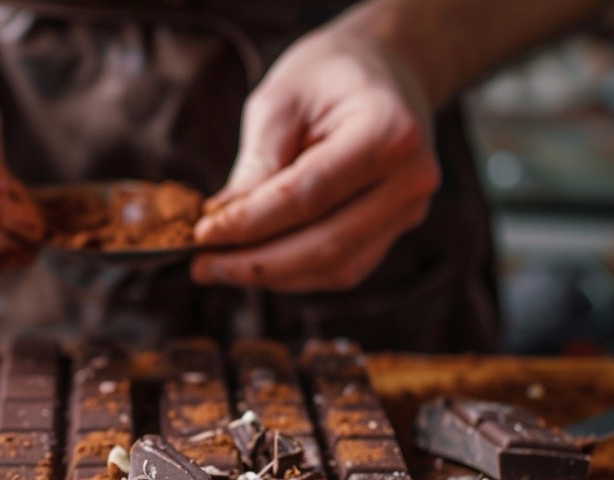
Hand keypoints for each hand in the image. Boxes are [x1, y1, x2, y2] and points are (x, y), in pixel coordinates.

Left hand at [192, 27, 440, 291]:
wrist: (384, 69)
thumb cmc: (328, 76)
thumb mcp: (281, 101)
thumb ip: (256, 164)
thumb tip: (221, 223)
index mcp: (388, 132)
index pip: (309, 195)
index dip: (250, 222)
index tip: (202, 234)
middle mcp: (410, 178)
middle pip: (327, 243)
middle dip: (256, 263)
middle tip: (202, 265)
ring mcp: (410, 209)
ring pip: (336, 267)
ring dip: (272, 276)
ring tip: (219, 267)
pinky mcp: (397, 229)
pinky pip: (345, 268)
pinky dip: (296, 274)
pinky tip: (256, 265)